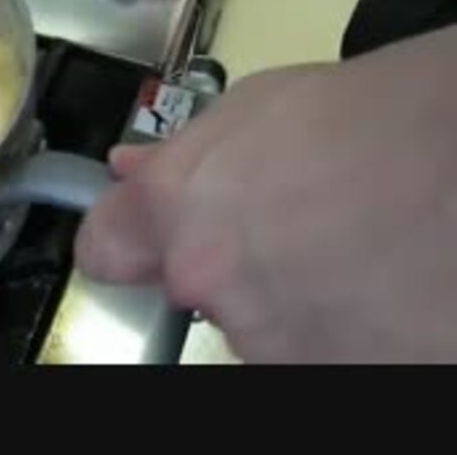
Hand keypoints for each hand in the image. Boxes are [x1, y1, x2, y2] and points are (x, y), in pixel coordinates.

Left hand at [75, 25, 456, 361]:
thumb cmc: (380, 113)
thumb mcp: (264, 105)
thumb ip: (182, 153)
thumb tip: (129, 172)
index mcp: (181, 211)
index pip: (103, 251)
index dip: (127, 238)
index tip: (149, 235)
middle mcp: (213, 286)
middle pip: (190, 288)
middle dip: (227, 263)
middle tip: (296, 226)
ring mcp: (279, 342)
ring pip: (256, 328)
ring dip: (290, 300)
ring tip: (355, 252)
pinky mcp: (344, 379)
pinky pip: (318, 354)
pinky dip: (340, 330)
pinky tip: (381, 286)